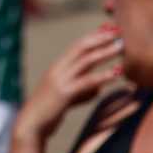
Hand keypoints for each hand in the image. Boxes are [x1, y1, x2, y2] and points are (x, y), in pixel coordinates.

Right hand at [20, 25, 120, 139]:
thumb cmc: (49, 112)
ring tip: (121, 47)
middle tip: (118, 30)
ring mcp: (60, 80)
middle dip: (100, 38)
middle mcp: (58, 69)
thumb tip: (98, 87)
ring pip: (85, 60)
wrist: (31, 125)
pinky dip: (103, 76)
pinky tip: (117, 73)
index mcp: (57, 68)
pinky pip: (86, 81)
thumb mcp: (67, 97)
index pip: (77, 46)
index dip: (93, 36)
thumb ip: (82, 89)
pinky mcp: (64, 93)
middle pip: (81, 47)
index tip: (108, 28)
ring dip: (104, 52)